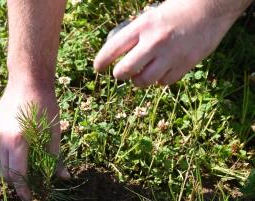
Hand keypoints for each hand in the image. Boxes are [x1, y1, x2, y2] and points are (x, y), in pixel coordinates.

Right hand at [0, 82, 69, 200]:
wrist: (27, 79)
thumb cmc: (45, 104)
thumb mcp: (54, 132)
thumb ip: (55, 157)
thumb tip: (63, 178)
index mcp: (18, 141)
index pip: (18, 175)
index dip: (23, 191)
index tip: (29, 200)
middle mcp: (1, 139)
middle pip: (4, 173)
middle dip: (16, 183)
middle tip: (29, 186)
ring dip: (7, 173)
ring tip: (22, 174)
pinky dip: (3, 160)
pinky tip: (16, 158)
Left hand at [94, 0, 242, 86]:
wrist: (211, 8)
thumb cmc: (177, 10)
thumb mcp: (151, 16)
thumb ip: (136, 35)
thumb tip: (118, 55)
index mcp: (143, 26)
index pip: (112, 49)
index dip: (101, 62)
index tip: (97, 68)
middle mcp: (154, 41)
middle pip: (124, 71)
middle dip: (119, 74)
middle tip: (121, 73)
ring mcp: (171, 54)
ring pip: (144, 81)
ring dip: (138, 81)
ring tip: (140, 75)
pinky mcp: (186, 64)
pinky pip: (164, 82)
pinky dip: (159, 81)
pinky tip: (160, 73)